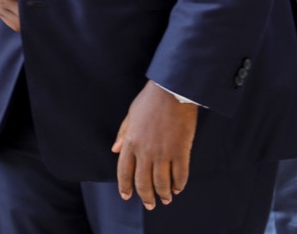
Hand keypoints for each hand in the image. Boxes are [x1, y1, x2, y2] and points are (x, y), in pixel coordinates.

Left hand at [111, 80, 198, 209]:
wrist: (172, 92)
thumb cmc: (150, 101)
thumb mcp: (131, 115)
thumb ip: (123, 134)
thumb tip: (115, 150)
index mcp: (131, 143)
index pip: (124, 172)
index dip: (125, 186)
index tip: (127, 196)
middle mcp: (145, 152)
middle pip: (143, 182)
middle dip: (146, 197)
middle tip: (150, 204)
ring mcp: (164, 153)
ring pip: (162, 183)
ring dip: (164, 194)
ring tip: (166, 199)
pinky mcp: (181, 151)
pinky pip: (180, 175)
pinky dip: (179, 184)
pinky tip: (178, 188)